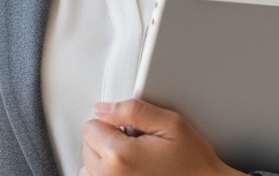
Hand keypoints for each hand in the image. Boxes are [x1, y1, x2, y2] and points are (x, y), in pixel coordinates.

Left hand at [79, 99, 243, 175]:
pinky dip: (108, 173)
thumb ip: (132, 110)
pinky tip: (129, 170)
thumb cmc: (192, 161)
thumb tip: (103, 108)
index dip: (113, 122)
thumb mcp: (170, 124)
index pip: (90, 126)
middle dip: (108, 139)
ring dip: (106, 158)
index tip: (131, 129)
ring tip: (134, 159)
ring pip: (89, 164)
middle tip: (137, 144)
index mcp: (120, 156)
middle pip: (87, 145)